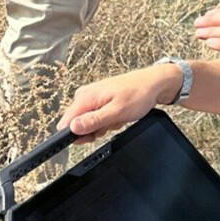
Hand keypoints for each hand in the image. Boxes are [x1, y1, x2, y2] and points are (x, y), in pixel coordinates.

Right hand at [58, 66, 176, 141]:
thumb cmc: (139, 93)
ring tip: (118, 117)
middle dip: (95, 130)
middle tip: (111, 124)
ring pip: (89, 124)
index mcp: (85, 97)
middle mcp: (84, 96)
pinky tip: (119, 115)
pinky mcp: (99, 101)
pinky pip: (98, 119)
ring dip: (104, 126)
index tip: (91, 136)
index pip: (65, 123)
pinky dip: (109, 121)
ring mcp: (92, 98)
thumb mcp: (117, 111)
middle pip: (78, 125)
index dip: (76, 135)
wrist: (154, 84)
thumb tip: (73, 128)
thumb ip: (94, 121)